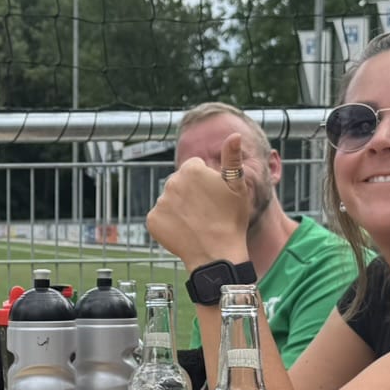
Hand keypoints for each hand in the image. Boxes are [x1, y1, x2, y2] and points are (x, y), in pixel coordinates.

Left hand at [148, 131, 254, 269]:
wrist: (217, 254)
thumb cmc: (231, 220)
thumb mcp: (237, 186)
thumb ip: (231, 158)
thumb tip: (234, 134)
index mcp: (191, 169)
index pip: (194, 167)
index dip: (205, 181)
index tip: (214, 196)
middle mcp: (171, 182)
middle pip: (180, 183)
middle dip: (190, 193)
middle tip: (206, 211)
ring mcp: (160, 202)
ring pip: (170, 200)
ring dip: (179, 208)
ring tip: (196, 223)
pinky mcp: (152, 220)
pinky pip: (160, 217)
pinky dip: (169, 224)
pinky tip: (184, 231)